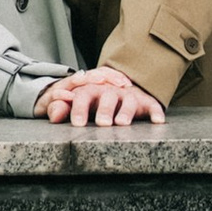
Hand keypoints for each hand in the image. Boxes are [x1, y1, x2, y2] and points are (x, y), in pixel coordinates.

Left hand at [35, 69, 166, 130]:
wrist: (121, 86)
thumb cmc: (94, 101)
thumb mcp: (76, 103)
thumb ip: (62, 108)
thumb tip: (53, 116)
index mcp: (92, 90)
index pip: (84, 95)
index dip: (80, 108)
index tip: (78, 124)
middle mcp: (110, 91)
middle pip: (107, 96)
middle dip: (105, 109)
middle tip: (102, 123)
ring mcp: (128, 95)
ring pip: (129, 100)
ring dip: (126, 111)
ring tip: (122, 123)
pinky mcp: (144, 101)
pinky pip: (152, 105)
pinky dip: (156, 112)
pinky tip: (158, 121)